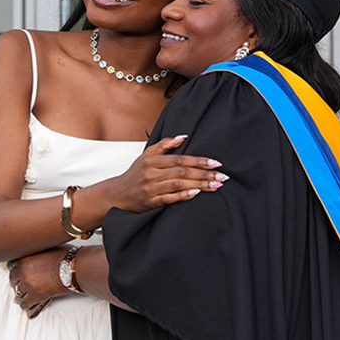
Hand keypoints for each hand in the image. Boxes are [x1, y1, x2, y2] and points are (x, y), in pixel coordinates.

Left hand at [8, 246, 69, 317]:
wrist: (73, 268)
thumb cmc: (64, 257)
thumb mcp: (46, 249)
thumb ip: (35, 255)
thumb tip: (34, 260)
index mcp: (24, 259)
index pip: (11, 265)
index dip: (16, 269)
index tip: (19, 272)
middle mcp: (22, 272)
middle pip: (12, 279)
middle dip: (17, 281)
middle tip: (23, 283)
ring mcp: (27, 285)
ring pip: (17, 293)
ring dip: (21, 293)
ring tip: (26, 294)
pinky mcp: (34, 296)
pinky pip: (24, 304)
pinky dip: (25, 304)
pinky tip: (28, 303)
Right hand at [108, 134, 227, 211]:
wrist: (117, 195)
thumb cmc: (135, 174)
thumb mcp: (147, 155)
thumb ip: (165, 145)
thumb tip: (184, 137)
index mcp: (153, 160)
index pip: (180, 159)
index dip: (199, 161)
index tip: (216, 163)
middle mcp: (152, 173)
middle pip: (182, 172)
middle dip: (204, 174)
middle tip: (222, 177)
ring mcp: (151, 188)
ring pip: (178, 185)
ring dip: (199, 185)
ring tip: (215, 186)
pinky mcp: (150, 202)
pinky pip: (169, 199)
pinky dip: (183, 196)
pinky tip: (196, 194)